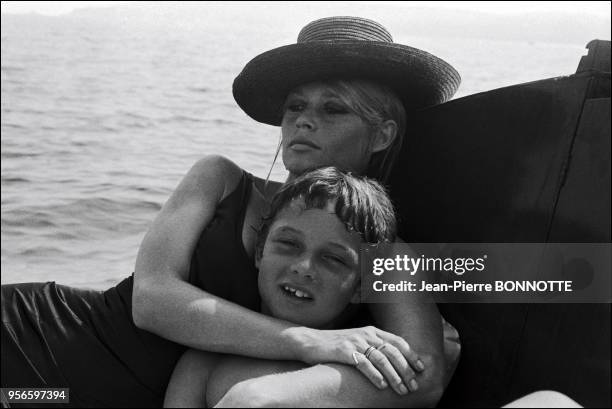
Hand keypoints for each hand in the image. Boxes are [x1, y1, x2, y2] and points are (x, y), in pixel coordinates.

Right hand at [295, 326, 424, 394]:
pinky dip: (375, 375)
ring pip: (382, 359)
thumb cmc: (335, 345)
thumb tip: (393, 362)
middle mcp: (366, 334)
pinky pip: (364, 364)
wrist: (310, 341)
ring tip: (401, 389)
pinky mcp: (345, 351)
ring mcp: (355, 341)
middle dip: (406, 370)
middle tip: (413, 385)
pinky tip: (382, 385)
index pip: (398, 341)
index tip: (421, 369)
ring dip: (394, 376)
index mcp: (372, 330)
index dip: (411, 355)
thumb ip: (374, 346)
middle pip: (393, 351)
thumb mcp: (358, 341)